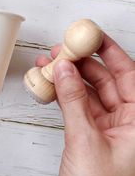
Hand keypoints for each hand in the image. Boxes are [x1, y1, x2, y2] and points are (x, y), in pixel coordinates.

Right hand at [36, 34, 134, 175]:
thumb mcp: (85, 140)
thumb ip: (73, 101)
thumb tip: (64, 69)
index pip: (128, 74)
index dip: (109, 51)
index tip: (92, 36)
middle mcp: (127, 119)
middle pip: (104, 79)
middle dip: (81, 62)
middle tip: (62, 50)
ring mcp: (106, 124)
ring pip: (87, 90)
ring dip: (68, 77)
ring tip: (50, 64)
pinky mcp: (89, 129)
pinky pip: (76, 103)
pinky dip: (63, 93)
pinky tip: (51, 83)